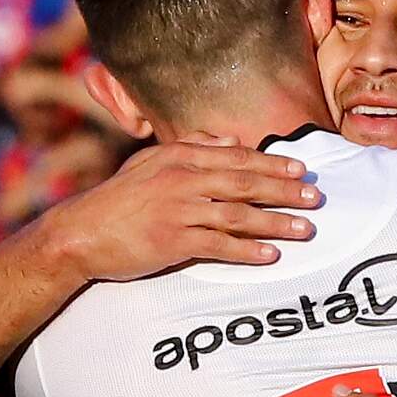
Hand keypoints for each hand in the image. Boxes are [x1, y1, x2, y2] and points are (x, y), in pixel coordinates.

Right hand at [30, 140, 317, 280]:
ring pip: (238, 215)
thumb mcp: (149, 164)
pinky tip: (270, 256)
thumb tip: (229, 140)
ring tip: (306, 230)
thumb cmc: (117, 201)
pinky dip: (246, 251)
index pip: (235, 157)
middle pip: (244, 182)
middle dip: (285, 190)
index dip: (271, 163)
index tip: (300, 169)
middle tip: (316, 197)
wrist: (80, 233)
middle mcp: (182, 180)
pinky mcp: (173, 241)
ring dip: (276, 222)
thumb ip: (190, 148)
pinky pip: (219, 246)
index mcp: (178, 158)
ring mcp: (178, 211)